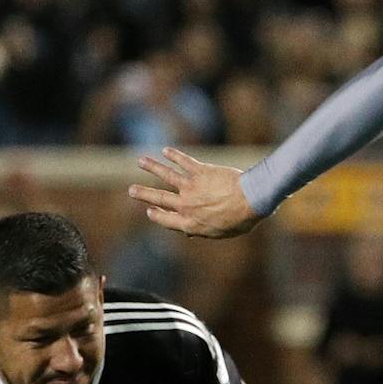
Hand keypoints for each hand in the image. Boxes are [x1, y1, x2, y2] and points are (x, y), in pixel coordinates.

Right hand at [128, 147, 260, 238]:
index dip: (157, 216)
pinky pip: (184, 162)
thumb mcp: (221, 233)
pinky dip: (174, 155)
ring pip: (166, 175)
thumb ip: (203, 230)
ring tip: (140, 161)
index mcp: (191, 223)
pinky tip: (165, 151)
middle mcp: (187, 205)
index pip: (167, 220)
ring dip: (152, 167)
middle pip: (160, 198)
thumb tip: (190, 232)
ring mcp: (192, 187)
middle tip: (131, 190)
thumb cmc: (241, 219)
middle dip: (144, 194)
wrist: (251, 200)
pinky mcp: (200, 171)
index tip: (149, 211)